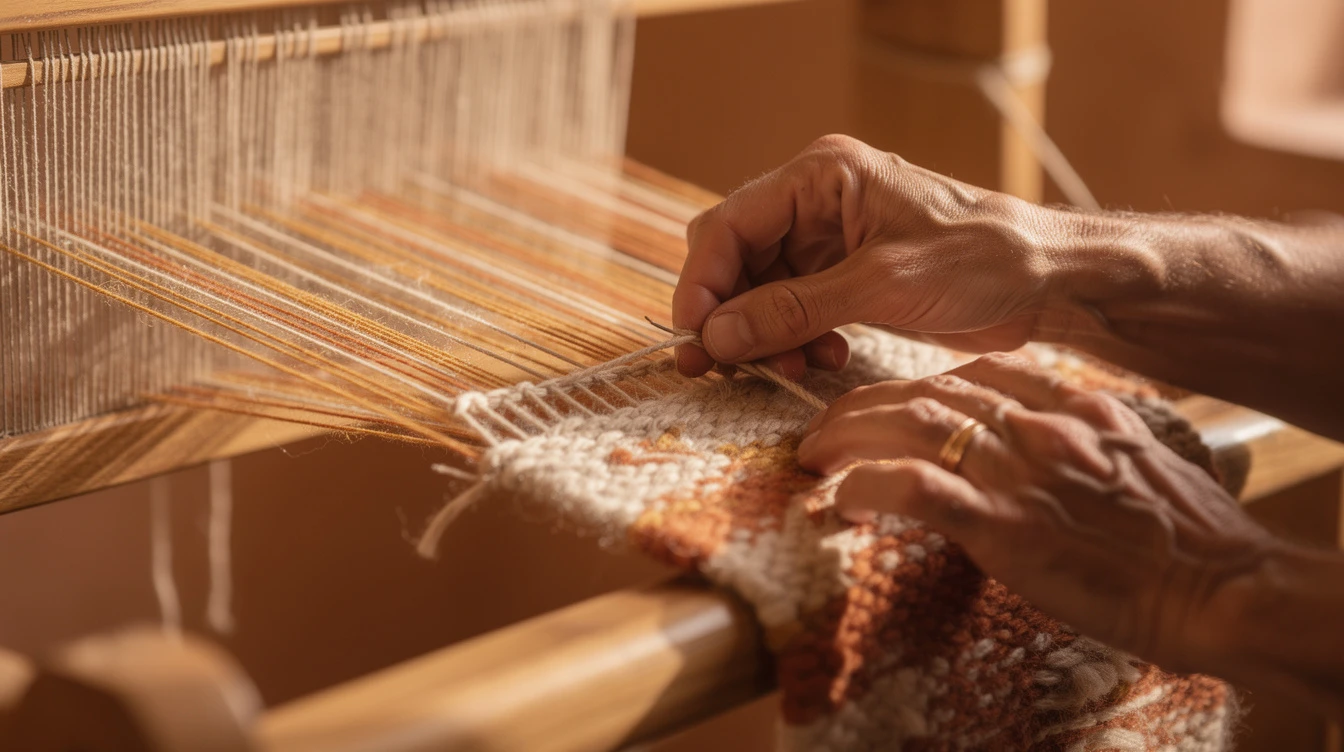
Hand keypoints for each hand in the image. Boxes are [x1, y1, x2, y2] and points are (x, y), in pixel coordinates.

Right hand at [673, 135, 1073, 378]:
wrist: (1050, 282)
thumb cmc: (983, 259)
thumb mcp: (882, 285)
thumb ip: (793, 309)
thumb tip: (718, 334)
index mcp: (823, 176)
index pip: (730, 224)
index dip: (703, 282)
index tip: (696, 336)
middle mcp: (818, 202)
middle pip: (736, 257)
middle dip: (729, 312)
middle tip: (721, 365)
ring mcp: (831, 240)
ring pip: (760, 289)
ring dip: (763, 333)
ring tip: (787, 368)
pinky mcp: (847, 276)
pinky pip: (793, 309)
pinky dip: (794, 338)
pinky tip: (819, 358)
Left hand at [796, 352, 1280, 671]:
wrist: (1218, 585)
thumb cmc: (1189, 538)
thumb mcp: (1138, 465)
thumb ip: (1083, 446)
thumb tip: (1043, 455)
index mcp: (1074, 406)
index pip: (977, 374)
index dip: (918, 383)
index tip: (887, 400)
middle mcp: (1040, 424)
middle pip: (931, 390)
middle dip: (867, 403)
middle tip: (826, 426)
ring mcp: (1020, 469)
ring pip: (911, 424)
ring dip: (851, 434)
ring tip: (813, 454)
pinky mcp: (1003, 523)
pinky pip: (914, 488)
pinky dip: (866, 486)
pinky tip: (839, 499)